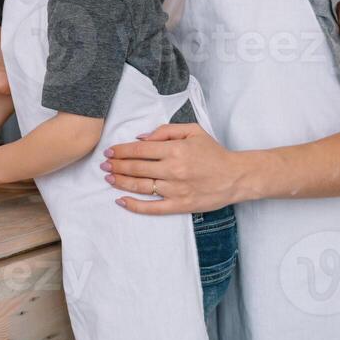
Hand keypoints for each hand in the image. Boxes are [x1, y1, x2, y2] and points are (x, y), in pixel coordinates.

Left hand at [101, 123, 244, 215]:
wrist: (235, 176)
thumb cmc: (213, 152)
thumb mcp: (192, 131)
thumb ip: (165, 131)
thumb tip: (140, 138)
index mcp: (175, 150)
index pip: (139, 150)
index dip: (120, 151)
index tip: (109, 152)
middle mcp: (172, 170)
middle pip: (136, 168)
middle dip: (116, 166)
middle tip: (103, 165)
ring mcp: (175, 189)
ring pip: (140, 186)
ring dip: (121, 182)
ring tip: (108, 178)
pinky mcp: (180, 205)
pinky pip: (152, 208)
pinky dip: (134, 206)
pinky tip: (121, 201)